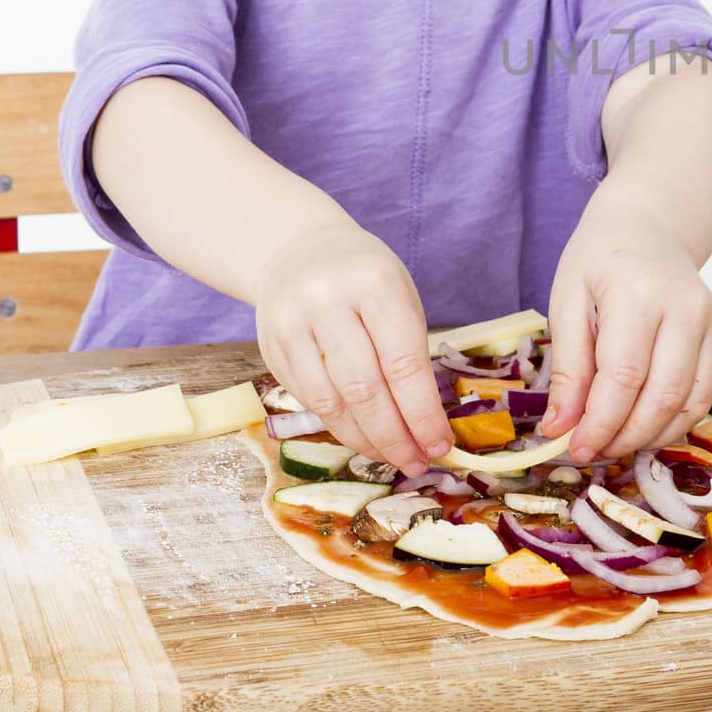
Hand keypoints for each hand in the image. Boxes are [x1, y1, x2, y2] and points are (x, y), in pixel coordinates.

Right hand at [254, 221, 453, 478]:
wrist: (297, 248)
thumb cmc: (364, 277)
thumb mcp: (398, 293)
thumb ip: (409, 350)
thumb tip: (426, 422)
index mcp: (375, 284)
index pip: (403, 362)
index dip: (423, 412)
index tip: (440, 445)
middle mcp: (329, 302)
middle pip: (364, 388)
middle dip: (395, 435)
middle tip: (418, 462)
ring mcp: (293, 325)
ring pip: (331, 402)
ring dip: (366, 440)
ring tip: (393, 457)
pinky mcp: (271, 347)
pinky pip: (308, 400)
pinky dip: (339, 426)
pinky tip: (362, 438)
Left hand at [539, 200, 711, 464]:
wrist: (648, 225)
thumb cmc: (599, 260)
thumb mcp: (567, 302)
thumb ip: (568, 368)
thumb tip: (559, 428)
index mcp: (639, 293)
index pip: (625, 377)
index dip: (600, 423)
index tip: (575, 448)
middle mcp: (685, 308)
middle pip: (661, 397)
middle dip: (624, 437)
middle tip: (592, 452)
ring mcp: (710, 321)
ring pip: (688, 404)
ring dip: (650, 437)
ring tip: (613, 443)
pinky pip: (703, 395)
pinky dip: (674, 423)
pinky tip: (643, 428)